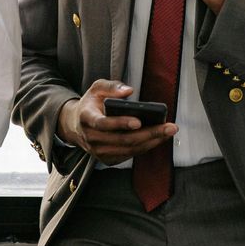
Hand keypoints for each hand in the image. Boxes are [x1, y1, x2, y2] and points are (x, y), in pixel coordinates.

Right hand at [58, 80, 175, 165]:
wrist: (76, 126)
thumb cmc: (91, 104)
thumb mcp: (96, 88)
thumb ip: (111, 86)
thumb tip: (128, 91)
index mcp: (86, 118)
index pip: (103, 123)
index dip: (121, 123)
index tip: (139, 121)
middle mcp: (91, 138)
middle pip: (123, 139)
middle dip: (149, 133)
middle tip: (169, 127)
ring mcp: (99, 151)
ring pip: (129, 150)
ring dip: (151, 142)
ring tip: (168, 132)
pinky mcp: (107, 159)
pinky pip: (130, 155)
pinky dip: (146, 147)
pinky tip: (158, 138)